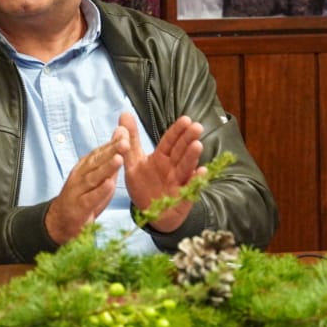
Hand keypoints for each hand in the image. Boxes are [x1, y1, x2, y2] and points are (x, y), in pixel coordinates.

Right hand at [44, 132, 127, 244]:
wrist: (61, 221)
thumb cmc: (84, 197)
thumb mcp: (99, 177)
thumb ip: (110, 160)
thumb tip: (122, 139)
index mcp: (85, 166)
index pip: (99, 152)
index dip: (112, 143)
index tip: (125, 133)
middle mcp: (80, 175)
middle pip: (96, 161)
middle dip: (111, 151)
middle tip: (125, 142)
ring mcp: (78, 190)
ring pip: (93, 177)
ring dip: (106, 168)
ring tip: (119, 159)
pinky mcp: (79, 207)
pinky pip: (90, 198)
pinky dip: (100, 191)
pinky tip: (109, 185)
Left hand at [122, 112, 205, 232]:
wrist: (149, 214)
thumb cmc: (144, 185)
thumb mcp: (133, 162)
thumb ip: (130, 139)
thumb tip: (124, 113)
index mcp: (161, 158)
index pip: (170, 142)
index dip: (177, 131)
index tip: (186, 119)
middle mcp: (172, 168)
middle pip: (180, 152)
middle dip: (188, 139)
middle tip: (197, 127)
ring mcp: (178, 183)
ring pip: (186, 168)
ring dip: (192, 157)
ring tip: (197, 145)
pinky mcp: (181, 198)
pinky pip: (189, 189)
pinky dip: (195, 181)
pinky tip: (202, 172)